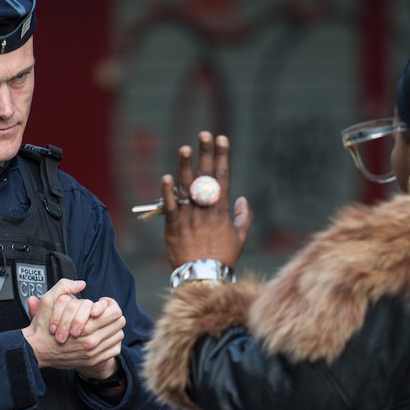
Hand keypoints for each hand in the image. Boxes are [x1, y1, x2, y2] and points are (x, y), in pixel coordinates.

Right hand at [23, 279, 125, 371]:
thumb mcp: (48, 301)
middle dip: (112, 316)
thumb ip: (64, 287)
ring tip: (102, 325)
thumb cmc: (41, 327)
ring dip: (112, 329)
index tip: (102, 305)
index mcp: (85, 326)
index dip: (110, 305)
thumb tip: (81, 284)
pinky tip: (101, 338)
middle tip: (103, 314)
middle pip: (119, 323)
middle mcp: (92, 341)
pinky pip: (114, 350)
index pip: (115, 312)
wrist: (35, 351)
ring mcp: (93, 353)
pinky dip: (111, 343)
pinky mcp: (93, 360)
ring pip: (118, 336)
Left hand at [162, 131, 252, 269]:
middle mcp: (205, 209)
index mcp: (221, 209)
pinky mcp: (173, 226)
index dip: (222, 156)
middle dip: (206, 153)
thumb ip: (243, 216)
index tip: (221, 139)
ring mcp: (189, 216)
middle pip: (205, 176)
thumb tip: (242, 199)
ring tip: (185, 148)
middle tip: (205, 134)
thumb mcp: (240, 237)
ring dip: (186, 166)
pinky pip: (170, 206)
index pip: (222, 177)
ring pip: (187, 187)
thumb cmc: (223, 258)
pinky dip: (167, 192)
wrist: (204, 276)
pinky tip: (167, 177)